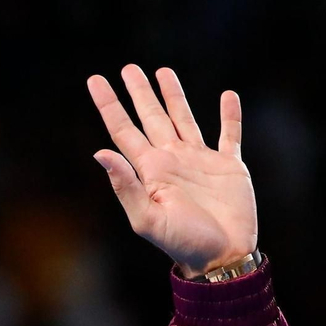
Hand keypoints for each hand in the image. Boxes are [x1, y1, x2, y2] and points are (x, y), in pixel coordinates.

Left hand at [87, 65, 257, 275]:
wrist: (222, 258)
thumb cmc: (182, 243)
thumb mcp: (147, 219)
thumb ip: (125, 187)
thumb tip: (100, 153)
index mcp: (150, 170)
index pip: (123, 130)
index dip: (110, 105)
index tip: (95, 80)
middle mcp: (172, 160)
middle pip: (151, 117)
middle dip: (139, 92)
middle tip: (128, 67)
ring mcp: (200, 162)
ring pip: (183, 118)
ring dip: (174, 96)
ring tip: (163, 71)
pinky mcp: (229, 167)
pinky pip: (230, 135)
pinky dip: (230, 115)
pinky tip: (228, 96)